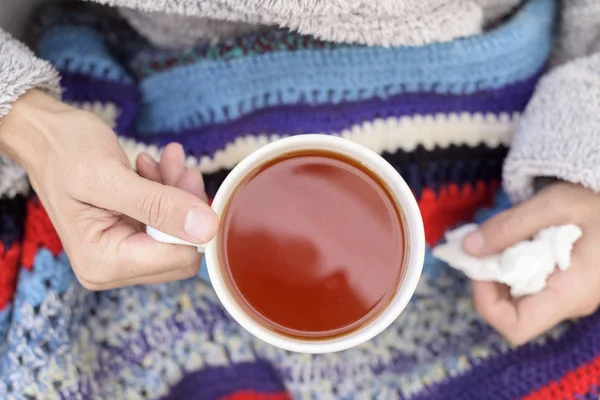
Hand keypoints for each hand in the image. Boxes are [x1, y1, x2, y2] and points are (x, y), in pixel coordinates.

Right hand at [0, 90, 217, 289]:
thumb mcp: (110, 175)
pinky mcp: (127, 238)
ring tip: (166, 160)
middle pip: (181, 249)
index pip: (179, 260)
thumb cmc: (64, 150)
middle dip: (185, 205)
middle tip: (179, 167)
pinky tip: (152, 167)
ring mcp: (120, 255)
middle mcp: (111, 268)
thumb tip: (207, 228)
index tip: (187, 179)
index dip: (192, 222)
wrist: (44, 137)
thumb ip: (159, 204)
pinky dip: (166, 192)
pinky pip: (164, 222)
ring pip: (177, 233)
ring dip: (177, 192)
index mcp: (104, 262)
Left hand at [463, 182, 599, 344]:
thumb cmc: (596, 201)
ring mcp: (567, 295)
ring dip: (499, 271)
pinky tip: (517, 241)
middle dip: (489, 282)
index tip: (481, 267)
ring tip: (503, 239)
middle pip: (511, 313)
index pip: (516, 327)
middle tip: (486, 247)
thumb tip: (467, 248)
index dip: (487, 303)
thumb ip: (508, 227)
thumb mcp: (551, 205)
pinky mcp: (564, 284)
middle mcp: (570, 302)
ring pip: (517, 299)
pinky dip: (512, 266)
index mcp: (571, 292)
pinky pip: (528, 285)